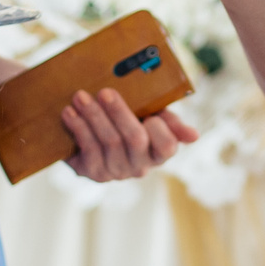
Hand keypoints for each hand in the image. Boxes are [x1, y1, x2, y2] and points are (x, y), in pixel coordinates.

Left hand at [61, 88, 199, 181]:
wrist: (97, 134)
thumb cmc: (132, 120)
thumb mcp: (153, 116)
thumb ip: (170, 120)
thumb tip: (195, 136)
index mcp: (159, 152)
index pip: (167, 147)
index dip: (161, 133)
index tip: (152, 117)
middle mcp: (140, 166)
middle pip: (134, 139)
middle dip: (119, 114)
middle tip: (105, 92)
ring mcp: (116, 171)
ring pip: (107, 142)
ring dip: (93, 117)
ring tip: (80, 97)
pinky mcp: (93, 173)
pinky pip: (87, 149)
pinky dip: (78, 128)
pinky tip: (69, 113)